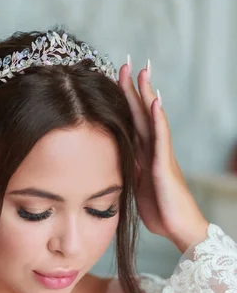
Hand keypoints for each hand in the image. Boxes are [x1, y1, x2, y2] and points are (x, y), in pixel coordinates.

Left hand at [118, 57, 208, 252]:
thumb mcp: (136, 187)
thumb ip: (129, 169)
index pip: (132, 122)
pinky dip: (159, 120)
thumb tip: (116, 158)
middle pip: (141, 114)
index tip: (113, 80)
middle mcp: (153, 151)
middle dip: (134, 89)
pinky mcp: (165, 167)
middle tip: (128, 63)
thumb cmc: (161, 211)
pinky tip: (155, 102)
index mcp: (144, 155)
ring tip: (143, 72)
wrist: (179, 229)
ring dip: (147, 95)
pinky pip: (162, 139)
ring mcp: (161, 156)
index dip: (123, 102)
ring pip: (153, 120)